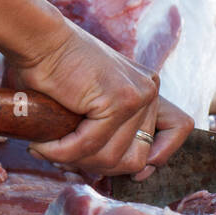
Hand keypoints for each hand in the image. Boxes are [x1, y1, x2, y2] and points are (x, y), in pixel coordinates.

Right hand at [4, 21, 193, 178]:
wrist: (38, 41)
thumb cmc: (54, 73)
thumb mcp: (91, 105)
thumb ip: (110, 132)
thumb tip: (129, 174)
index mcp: (147, 90)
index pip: (177, 129)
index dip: (156, 158)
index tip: (129, 171)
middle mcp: (149, 90)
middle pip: (139, 157)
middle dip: (101, 166)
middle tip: (67, 157)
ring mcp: (138, 94)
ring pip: (113, 158)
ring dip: (76, 161)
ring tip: (50, 149)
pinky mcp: (118, 99)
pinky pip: (90, 146)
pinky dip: (62, 152)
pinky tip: (44, 144)